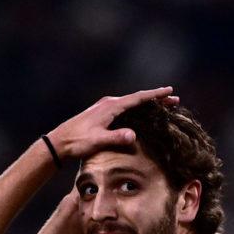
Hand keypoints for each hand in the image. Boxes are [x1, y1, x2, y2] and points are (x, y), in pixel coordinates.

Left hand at [45, 87, 178, 159]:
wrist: (59, 142)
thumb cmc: (77, 142)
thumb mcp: (97, 141)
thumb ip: (115, 138)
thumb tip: (133, 135)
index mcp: (111, 107)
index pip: (138, 98)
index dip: (155, 95)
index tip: (170, 91)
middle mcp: (108, 103)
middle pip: (137, 99)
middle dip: (156, 99)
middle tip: (174, 100)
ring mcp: (104, 108)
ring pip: (131, 104)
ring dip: (147, 105)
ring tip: (162, 106)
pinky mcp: (101, 114)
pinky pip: (124, 109)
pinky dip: (136, 110)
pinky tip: (140, 115)